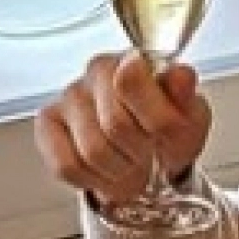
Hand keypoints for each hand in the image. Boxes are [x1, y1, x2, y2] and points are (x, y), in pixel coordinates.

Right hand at [35, 51, 213, 207]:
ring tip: (128, 163)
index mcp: (135, 59)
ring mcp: (69, 96)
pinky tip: (104, 170)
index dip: (153, 119)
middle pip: (114, 124)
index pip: (131, 80)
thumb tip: (181, 75)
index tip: (165, 132)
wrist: (150, 160)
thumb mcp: (191, 118)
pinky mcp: (48, 124)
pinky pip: (66, 165)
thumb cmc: (168, 132)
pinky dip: (91, 179)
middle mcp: (97, 70)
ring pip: (91, 150)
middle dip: (139, 151)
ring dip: (118, 169)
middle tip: (147, 154)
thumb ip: (186, 97)